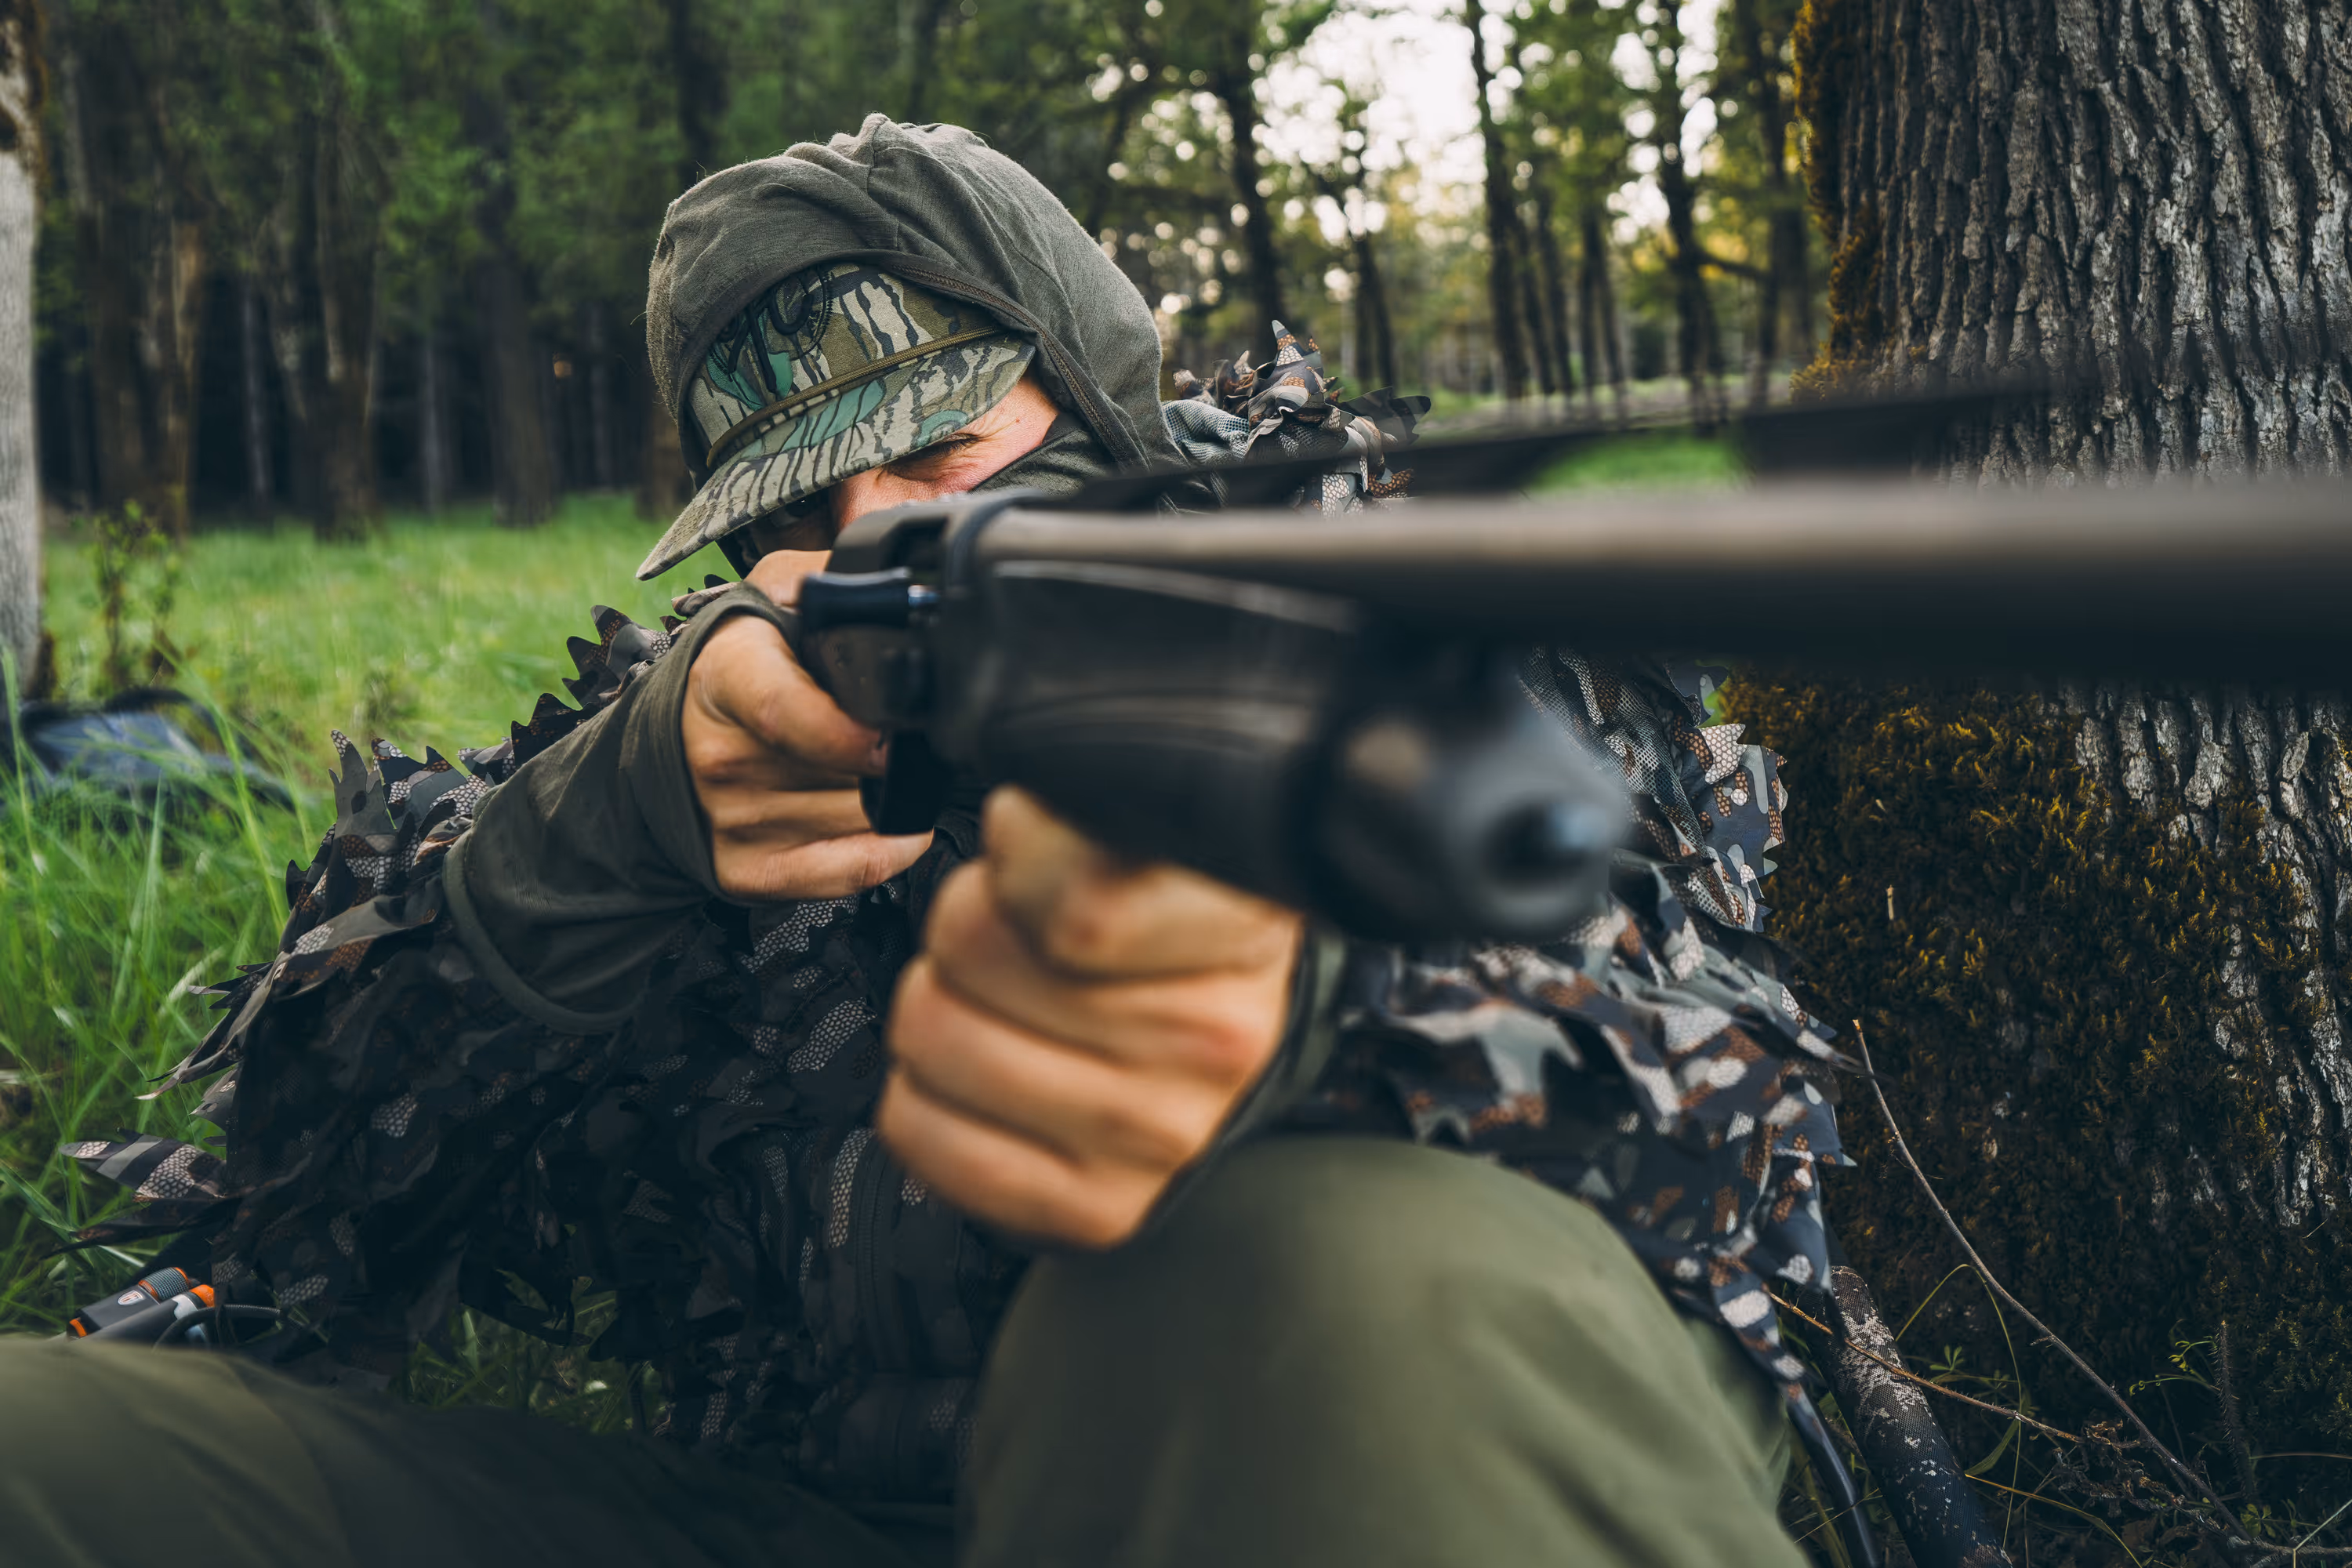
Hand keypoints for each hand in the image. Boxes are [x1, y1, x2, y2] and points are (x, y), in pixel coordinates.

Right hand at [684, 549, 934, 898]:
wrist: (672, 739)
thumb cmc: (740, 662)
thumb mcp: (772, 595)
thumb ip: (829, 582)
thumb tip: (893, 589)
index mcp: (726, 675)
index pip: (782, 712)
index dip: (845, 733)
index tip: (891, 738)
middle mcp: (720, 754)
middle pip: (842, 772)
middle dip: (895, 756)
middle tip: (907, 735)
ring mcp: (731, 819)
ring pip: (859, 818)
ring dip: (893, 797)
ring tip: (883, 768)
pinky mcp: (747, 872)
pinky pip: (848, 871)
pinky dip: (893, 850)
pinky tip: (896, 822)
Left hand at [879, 787, 1302, 1247]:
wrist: (1232, 1052)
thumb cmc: (1177, 931)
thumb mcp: (1167, 834)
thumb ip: (1095, 803)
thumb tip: (1020, 818)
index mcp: (1243, 924)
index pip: (1081, 900)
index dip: (1020, 852)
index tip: (1031, 843)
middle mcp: (1214, 1040)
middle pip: (973, 950)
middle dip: (964, 924)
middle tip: (1013, 934)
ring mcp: (1158, 1136)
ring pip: (934, 1034)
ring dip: (938, 1004)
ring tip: (997, 1002)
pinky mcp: (1097, 1211)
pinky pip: (921, 1133)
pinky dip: (920, 1095)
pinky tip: (976, 1075)